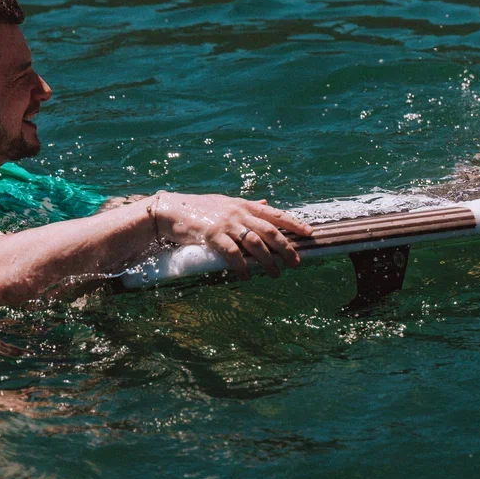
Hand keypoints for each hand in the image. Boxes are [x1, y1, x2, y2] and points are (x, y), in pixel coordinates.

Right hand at [153, 193, 312, 278]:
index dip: (293, 223)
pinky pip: (233, 253)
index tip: (309, 232)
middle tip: (296, 263)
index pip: (275, 214)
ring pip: (255, 244)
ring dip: (268, 261)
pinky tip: (248, 275)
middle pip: (270, 232)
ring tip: (276, 274)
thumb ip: (247, 205)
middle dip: (286, 248)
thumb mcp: (226, 203)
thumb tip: (267, 203)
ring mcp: (227, 223)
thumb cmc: (199, 208)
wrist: (170, 210)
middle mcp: (239, 213)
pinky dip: (242, 266)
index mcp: (244, 205)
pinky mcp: (213, 235)